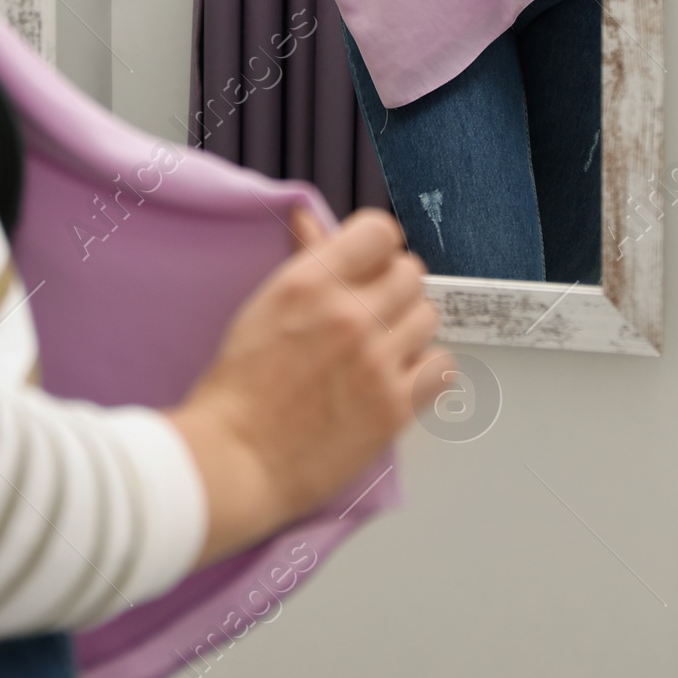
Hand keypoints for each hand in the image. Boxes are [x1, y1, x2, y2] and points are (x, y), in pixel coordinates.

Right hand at [167, 208, 444, 564]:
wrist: (236, 458)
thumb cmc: (241, 386)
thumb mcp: (265, 305)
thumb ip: (305, 259)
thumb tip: (312, 220)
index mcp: (311, 281)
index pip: (381, 232)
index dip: (378, 249)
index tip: (371, 266)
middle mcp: (349, 314)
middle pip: (412, 272)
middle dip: (393, 290)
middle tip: (372, 313)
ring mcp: (376, 361)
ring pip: (428, 316)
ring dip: (408, 330)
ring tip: (379, 350)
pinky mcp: (394, 407)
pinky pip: (441, 367)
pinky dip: (425, 372)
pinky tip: (396, 379)